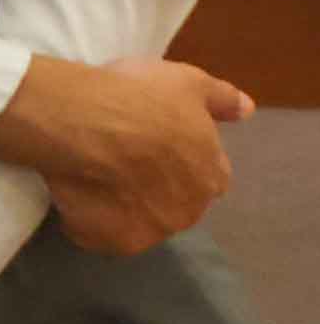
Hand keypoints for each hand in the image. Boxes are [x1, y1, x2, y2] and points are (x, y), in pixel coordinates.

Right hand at [0, 49, 254, 254]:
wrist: (82, 123)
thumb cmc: (138, 98)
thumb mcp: (187, 81)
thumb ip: (221, 99)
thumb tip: (247, 110)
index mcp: (211, 174)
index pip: (206, 178)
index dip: (180, 162)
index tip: (154, 145)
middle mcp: (189, 210)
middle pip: (174, 204)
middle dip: (156, 189)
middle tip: (122, 161)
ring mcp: (153, 230)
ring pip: (140, 222)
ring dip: (124, 208)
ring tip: (93, 179)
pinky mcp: (114, 242)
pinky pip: (103, 235)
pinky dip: (91, 222)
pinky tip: (76, 196)